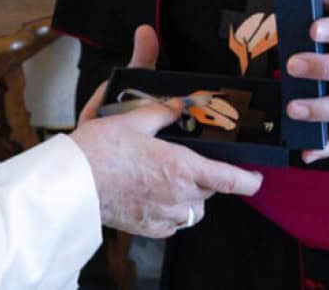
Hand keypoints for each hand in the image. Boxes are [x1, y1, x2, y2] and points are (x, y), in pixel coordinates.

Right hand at [70, 25, 263, 237]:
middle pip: (209, 191)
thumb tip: (178, 101)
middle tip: (186, 162)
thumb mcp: (134, 119)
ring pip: (193, 210)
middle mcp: (179, 196)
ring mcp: (165, 215)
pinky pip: (172, 223)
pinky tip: (153, 195)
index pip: (230, 180)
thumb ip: (163, 110)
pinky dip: (170, 211)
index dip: (248, 179)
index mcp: (183, 168)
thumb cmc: (100, 151)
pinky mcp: (149, 227)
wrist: (73, 183)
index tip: (255, 178)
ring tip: (169, 179)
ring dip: (189, 196)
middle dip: (205, 177)